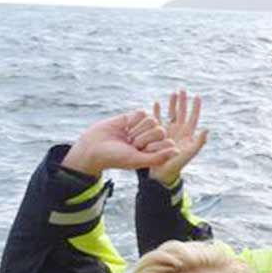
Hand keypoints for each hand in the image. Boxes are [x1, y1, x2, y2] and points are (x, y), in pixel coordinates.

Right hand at [62, 111, 178, 177]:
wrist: (93, 147)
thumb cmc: (115, 157)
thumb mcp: (136, 160)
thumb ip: (158, 157)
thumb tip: (178, 152)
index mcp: (154, 151)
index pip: (167, 143)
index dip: (152, 147)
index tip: (139, 152)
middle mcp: (150, 139)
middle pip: (159, 130)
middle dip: (143, 137)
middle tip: (131, 144)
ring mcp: (142, 127)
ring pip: (152, 120)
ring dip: (137, 129)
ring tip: (127, 136)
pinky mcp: (133, 117)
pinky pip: (142, 113)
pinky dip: (132, 120)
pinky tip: (124, 126)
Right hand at [149, 89, 208, 186]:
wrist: (162, 171)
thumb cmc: (178, 163)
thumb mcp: (190, 152)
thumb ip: (199, 141)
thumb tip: (207, 129)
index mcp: (188, 134)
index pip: (193, 117)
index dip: (196, 107)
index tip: (197, 96)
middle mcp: (178, 130)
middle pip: (181, 112)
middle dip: (182, 101)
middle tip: (183, 89)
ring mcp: (168, 131)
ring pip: (170, 113)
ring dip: (171, 103)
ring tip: (173, 93)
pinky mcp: (158, 133)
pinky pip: (157, 119)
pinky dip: (157, 111)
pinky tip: (157, 103)